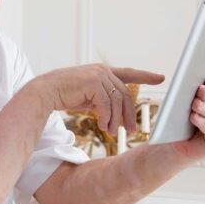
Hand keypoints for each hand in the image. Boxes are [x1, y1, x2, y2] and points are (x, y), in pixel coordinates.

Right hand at [40, 64, 164, 135]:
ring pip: (117, 102)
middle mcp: (103, 71)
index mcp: (102, 72)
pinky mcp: (93, 82)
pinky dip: (106, 118)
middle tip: (130, 131)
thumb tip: (115, 116)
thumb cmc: (63, 96)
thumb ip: (102, 99)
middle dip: (129, 115)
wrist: (43, 93)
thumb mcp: (88, 97)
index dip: (145, 75)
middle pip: (126, 94)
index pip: (129, 73)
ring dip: (115, 120)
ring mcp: (98, 75)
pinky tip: (102, 126)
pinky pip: (106, 105)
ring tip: (110, 132)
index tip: (161, 77)